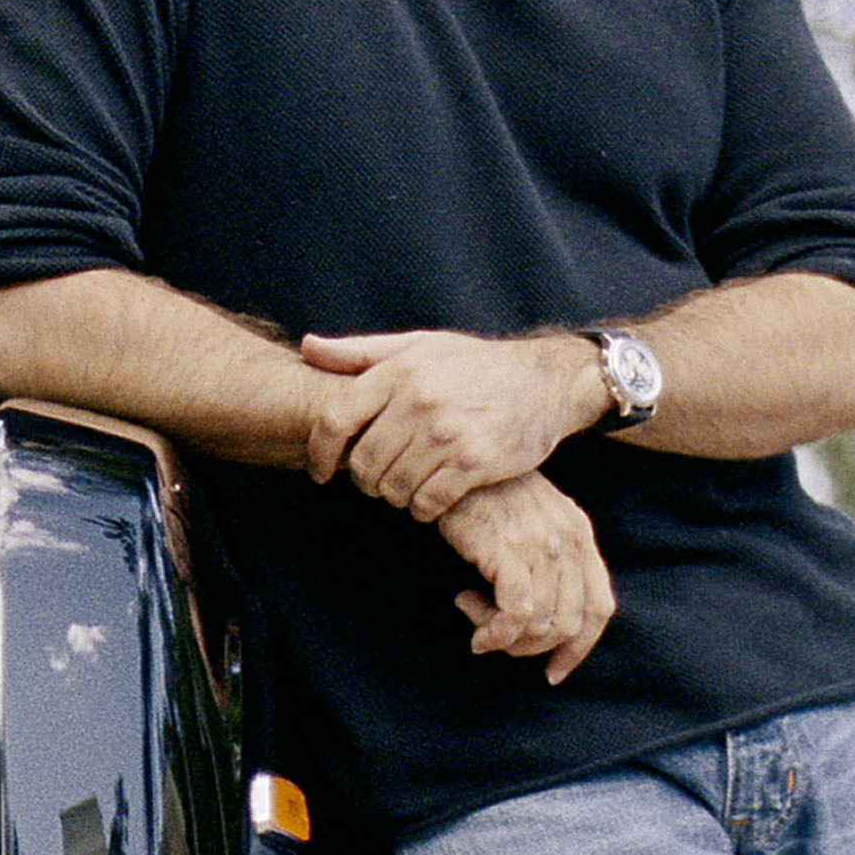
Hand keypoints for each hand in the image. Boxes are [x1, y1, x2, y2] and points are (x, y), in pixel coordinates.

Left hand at [296, 328, 603, 520]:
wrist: (547, 381)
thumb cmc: (475, 365)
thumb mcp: (419, 346)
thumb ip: (360, 353)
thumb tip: (307, 347)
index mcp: (400, 372)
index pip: (335, 419)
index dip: (319, 452)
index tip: (319, 470)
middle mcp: (420, 402)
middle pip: (363, 463)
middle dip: (363, 480)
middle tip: (376, 480)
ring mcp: (448, 434)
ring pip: (392, 488)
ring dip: (393, 495)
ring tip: (405, 485)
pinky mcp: (474, 463)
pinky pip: (426, 503)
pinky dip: (422, 508)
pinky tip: (429, 497)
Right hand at [439, 473, 612, 681]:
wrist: (455, 466)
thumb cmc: (485, 495)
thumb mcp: (531, 521)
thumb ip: (547, 558)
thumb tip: (542, 614)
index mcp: (580, 535)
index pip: (599, 607)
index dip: (579, 647)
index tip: (553, 672)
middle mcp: (569, 541)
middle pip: (569, 622)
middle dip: (532, 648)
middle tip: (497, 640)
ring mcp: (542, 546)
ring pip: (541, 623)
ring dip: (506, 639)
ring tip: (477, 623)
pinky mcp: (510, 551)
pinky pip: (515, 613)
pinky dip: (494, 632)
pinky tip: (473, 623)